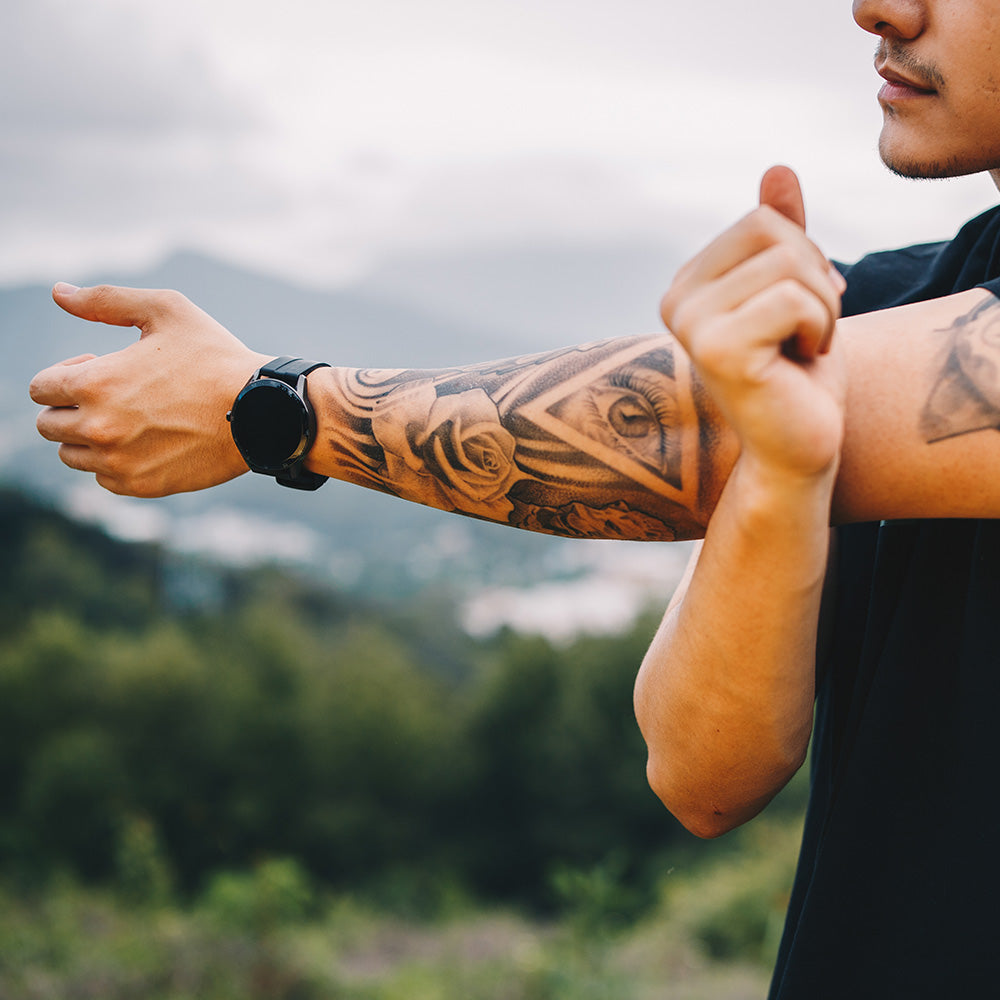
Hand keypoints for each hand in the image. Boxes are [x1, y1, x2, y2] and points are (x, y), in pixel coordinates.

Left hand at [30, 284, 269, 496]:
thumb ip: (106, 300)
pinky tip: (147, 442)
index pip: (41, 388)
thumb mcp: (166, 310)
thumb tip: (59, 292)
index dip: (66, 374)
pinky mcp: (141, 485)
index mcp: (95, 382)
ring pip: (72, 455)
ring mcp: (118, 461)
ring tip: (130, 420)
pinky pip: (104, 478)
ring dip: (89, 438)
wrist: (262, 411)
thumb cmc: (216, 356)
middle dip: (70, 408)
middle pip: (48, 426)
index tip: (98, 369)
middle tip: (114, 396)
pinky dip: (116, 462)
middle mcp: (99, 427)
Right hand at [660, 166, 846, 484]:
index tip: (800, 312)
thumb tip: (777, 168)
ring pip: (791, 265)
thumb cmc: (798, 373)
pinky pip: (796, 299)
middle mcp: (677, 301)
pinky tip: (802, 362)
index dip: (805, 259)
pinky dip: (820, 329)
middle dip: (816, 279)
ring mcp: (691, 325)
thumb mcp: (796, 290)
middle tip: (806, 332)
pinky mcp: (716, 349)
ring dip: (824, 308)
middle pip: (774, 232)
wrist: (799, 447)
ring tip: (804, 348)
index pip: (762, 220)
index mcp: (688, 285)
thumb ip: (783, 235)